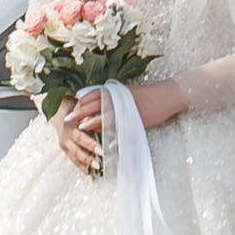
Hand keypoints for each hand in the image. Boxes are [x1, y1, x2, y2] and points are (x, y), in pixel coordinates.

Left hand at [53, 76, 188, 172]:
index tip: (72, 109)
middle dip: (81, 112)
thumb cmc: (146, 95)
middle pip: (96, 104)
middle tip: (68, 119)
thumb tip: (99, 104)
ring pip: (106, 115)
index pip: (94, 94)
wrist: (165, 96)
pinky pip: (122, 128)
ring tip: (82, 128)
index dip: (82, 102)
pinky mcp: (135, 118)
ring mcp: (127, 108)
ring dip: (93, 122)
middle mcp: (119, 98)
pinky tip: (108, 143)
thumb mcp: (127, 93)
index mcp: (116, 91)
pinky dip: (114, 136)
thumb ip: (113, 98)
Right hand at [55, 88, 102, 172]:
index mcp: (72, 124)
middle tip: (99, 165)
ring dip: (86, 166)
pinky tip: (91, 176)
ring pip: (74, 157)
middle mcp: (66, 135)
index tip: (102, 152)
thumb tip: (112, 135)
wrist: (62, 113)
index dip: (91, 145)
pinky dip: (83, 168)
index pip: (81, 136)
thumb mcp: (88, 114)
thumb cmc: (81, 113)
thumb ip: (97, 124)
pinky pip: (74, 161)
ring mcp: (64, 144)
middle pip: (77, 149)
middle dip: (88, 158)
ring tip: (97, 174)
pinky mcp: (65, 151)